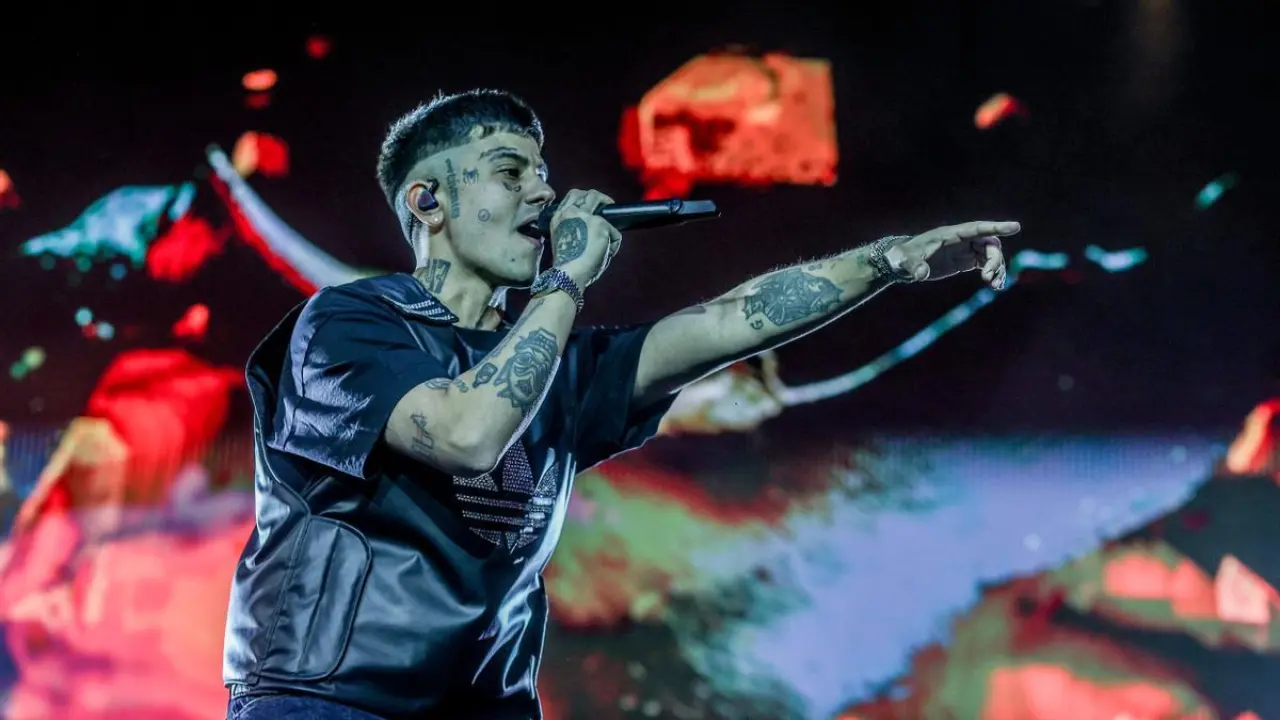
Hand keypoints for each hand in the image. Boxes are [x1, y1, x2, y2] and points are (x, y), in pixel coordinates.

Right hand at [548, 189, 622, 287]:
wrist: (568, 274)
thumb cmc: (569, 266)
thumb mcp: (566, 240)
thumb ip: (577, 229)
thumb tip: (597, 229)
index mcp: (558, 218)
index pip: (570, 198)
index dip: (583, 200)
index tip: (591, 209)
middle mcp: (569, 212)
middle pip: (584, 193)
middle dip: (597, 197)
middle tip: (606, 205)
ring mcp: (585, 216)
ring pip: (597, 198)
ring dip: (607, 204)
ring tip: (610, 220)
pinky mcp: (600, 224)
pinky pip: (614, 232)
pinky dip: (613, 244)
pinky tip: (607, 254)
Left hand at [883, 221, 1020, 288]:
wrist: (903, 262)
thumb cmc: (904, 257)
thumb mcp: (907, 261)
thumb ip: (915, 266)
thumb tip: (921, 274)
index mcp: (951, 234)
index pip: (978, 228)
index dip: (996, 227)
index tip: (1015, 227)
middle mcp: (962, 240)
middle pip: (989, 244)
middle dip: (995, 260)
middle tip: (988, 278)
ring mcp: (966, 250)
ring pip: (991, 255)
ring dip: (998, 269)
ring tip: (995, 286)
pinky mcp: (967, 261)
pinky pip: (987, 265)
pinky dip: (994, 274)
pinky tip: (997, 286)